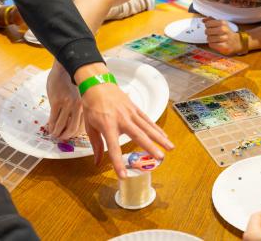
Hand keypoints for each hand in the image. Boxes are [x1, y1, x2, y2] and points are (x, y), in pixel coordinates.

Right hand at [46, 63, 83, 139]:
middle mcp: (78, 106)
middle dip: (65, 136)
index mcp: (85, 105)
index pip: (82, 126)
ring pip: (61, 125)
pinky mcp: (56, 102)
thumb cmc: (72, 81)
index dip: (75, 133)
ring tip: (53, 134)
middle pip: (72, 128)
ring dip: (56, 132)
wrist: (64, 68)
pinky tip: (49, 127)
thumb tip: (72, 121)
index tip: (70, 136)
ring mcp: (67, 104)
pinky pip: (53, 118)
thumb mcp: (79, 95)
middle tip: (60, 138)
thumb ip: (78, 108)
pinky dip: (50, 125)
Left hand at [77, 63, 173, 177]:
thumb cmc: (92, 106)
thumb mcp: (89, 126)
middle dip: (150, 147)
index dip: (118, 162)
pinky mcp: (135, 108)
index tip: (123, 175)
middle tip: (160, 158)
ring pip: (147, 127)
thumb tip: (98, 163)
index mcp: (108, 125)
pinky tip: (165, 136)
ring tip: (170, 148)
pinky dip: (157, 128)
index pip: (113, 147)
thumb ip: (96, 145)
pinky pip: (148, 120)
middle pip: (138, 135)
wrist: (98, 84)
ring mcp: (130, 113)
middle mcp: (122, 119)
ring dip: (160, 138)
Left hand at [203, 17, 241, 54]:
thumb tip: (203, 20)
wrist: (236, 42)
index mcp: (222, 23)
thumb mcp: (220, 24)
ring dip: (210, 39)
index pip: (208, 24)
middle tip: (211, 34)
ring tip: (213, 39)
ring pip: (209, 39)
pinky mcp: (224, 46)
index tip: (210, 27)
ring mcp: (225, 38)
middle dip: (208, 33)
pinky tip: (215, 43)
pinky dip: (212, 44)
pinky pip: (212, 45)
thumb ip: (211, 20)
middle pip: (208, 31)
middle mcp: (224, 30)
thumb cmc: (226, 32)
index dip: (207, 26)